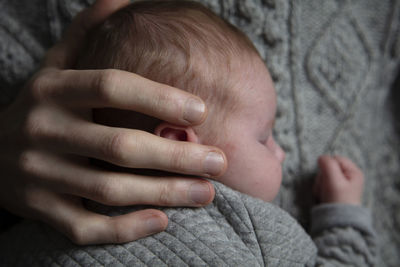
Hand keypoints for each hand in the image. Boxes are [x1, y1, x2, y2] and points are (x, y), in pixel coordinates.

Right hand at [0, 0, 225, 244]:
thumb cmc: (41, 108)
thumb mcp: (54, 66)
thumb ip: (86, 34)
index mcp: (52, 90)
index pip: (112, 87)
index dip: (159, 98)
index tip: (202, 111)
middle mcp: (42, 130)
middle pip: (120, 147)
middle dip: (177, 156)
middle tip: (219, 162)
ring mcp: (37, 175)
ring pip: (109, 190)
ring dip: (164, 194)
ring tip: (207, 193)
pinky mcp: (39, 209)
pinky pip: (84, 226)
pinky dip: (124, 229)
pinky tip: (161, 222)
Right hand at [313, 155, 363, 204]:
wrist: (337, 221)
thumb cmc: (338, 200)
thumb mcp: (334, 180)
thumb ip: (328, 165)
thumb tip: (321, 157)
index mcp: (354, 172)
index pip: (335, 159)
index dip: (327, 166)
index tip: (327, 178)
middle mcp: (349, 177)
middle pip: (328, 167)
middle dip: (323, 177)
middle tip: (325, 187)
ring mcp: (341, 184)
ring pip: (324, 176)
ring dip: (320, 184)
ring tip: (324, 194)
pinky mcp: (335, 190)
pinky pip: (323, 184)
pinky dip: (320, 189)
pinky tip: (323, 196)